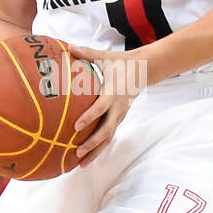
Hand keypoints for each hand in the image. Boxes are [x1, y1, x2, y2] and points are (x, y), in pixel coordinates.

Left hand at [66, 44, 141, 168]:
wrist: (144, 70)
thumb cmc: (121, 62)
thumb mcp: (105, 57)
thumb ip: (86, 54)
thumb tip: (68, 46)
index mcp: (113, 94)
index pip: (100, 109)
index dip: (89, 118)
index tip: (76, 126)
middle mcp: (118, 109)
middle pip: (106, 131)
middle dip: (92, 144)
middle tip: (77, 154)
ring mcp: (120, 116)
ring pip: (108, 138)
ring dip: (95, 152)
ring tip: (80, 165)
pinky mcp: (119, 119)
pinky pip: (109, 136)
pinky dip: (99, 148)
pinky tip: (86, 159)